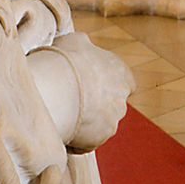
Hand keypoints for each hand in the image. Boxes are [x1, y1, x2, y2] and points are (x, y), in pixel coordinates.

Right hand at [49, 32, 133, 150]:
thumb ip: (85, 46)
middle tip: (72, 101)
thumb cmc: (67, 60)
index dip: (108, 83)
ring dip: (85, 123)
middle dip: (96, 105)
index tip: (91, 84)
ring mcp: (112, 120)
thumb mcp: (76, 41)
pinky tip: (59, 128)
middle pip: (112, 104)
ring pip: (99, 125)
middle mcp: (122, 98)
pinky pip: (86, 141)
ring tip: (61, 115)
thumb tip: (82, 45)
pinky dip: (75, 138)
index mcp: (122, 73)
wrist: (59, 88)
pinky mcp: (99, 139)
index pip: (125, 81)